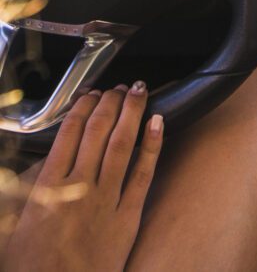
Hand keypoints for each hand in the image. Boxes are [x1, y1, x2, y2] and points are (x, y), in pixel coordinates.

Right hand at [5, 83, 162, 271]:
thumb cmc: (30, 268)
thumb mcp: (13, 226)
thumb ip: (29, 190)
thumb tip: (42, 161)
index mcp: (48, 189)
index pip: (69, 134)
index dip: (83, 107)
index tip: (91, 93)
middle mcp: (78, 188)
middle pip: (98, 132)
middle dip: (110, 103)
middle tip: (120, 86)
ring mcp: (105, 201)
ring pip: (121, 145)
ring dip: (131, 113)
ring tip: (138, 92)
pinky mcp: (127, 216)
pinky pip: (143, 174)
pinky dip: (152, 145)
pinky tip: (158, 122)